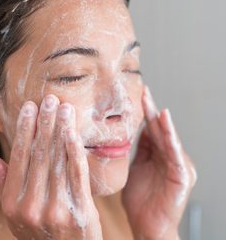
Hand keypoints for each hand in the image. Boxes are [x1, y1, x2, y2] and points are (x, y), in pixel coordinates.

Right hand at [0, 95, 102, 239]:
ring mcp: (56, 208)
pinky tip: (74, 132)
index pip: (19, 157)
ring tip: (64, 108)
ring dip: (61, 130)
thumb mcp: (15, 217)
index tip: (29, 108)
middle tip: (49, 99)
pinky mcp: (80, 210)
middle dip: (45, 123)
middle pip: (39, 154)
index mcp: (13, 203)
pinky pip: (77, 174)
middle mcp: (32, 204)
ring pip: (58, 160)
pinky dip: (75, 150)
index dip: (24, 130)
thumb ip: (4, 188)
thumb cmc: (40, 234)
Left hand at [122, 86, 196, 239]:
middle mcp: (169, 157)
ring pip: (168, 138)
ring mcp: (177, 165)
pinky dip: (171, 137)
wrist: (147, 226)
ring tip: (152, 103)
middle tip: (143, 92)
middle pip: (159, 130)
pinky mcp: (182, 175)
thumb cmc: (140, 200)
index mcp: (157, 155)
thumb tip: (136, 130)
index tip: (137, 95)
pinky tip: (165, 122)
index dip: (144, 113)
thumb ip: (138, 150)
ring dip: (161, 121)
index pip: (151, 129)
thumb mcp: (135, 168)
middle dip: (150, 111)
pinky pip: (174, 153)